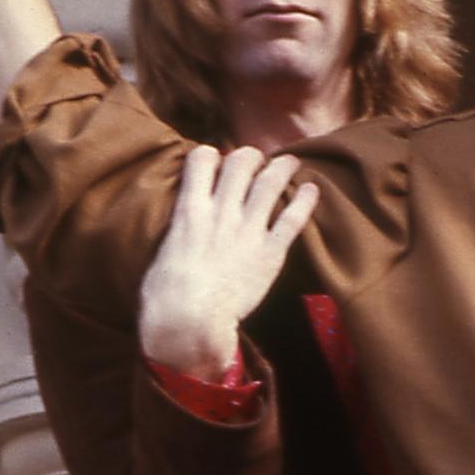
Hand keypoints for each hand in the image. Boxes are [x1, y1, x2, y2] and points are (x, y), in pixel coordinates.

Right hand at [138, 143, 312, 374]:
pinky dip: (304, 201)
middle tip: (256, 160)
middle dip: (249, 156)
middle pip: (240, 164)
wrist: (189, 319)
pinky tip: (311, 189)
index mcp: (190, 209)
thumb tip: (179, 234)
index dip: (212, 154)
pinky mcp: (269, 253)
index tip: (217, 160)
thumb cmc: (165, 294)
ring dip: (281, 168)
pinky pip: (292, 219)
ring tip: (290, 162)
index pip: (202, 159)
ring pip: (269, 184)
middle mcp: (221, 212)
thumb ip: (177, 234)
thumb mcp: (163, 251)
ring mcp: (247, 230)